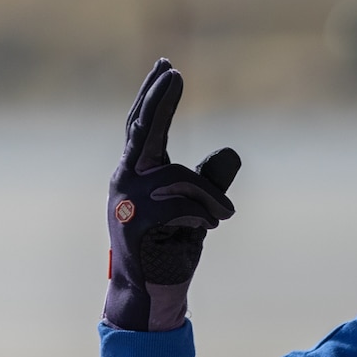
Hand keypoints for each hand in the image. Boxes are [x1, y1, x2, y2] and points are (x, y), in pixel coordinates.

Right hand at [103, 60, 240, 330]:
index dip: (154, 97)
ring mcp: (126, 200)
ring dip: (210, 195)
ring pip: (177, 174)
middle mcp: (125, 179)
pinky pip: (181, 203)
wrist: (151, 290)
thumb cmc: (172, 247)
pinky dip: (205, 213)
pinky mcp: (134, 222)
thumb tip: (231, 152)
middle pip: (142, 130)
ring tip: (222, 216)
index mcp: (137, 172)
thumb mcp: (197, 209)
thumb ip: (210, 181)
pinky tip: (209, 228)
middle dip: (159, 100)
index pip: (142, 126)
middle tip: (174, 72)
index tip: (167, 66)